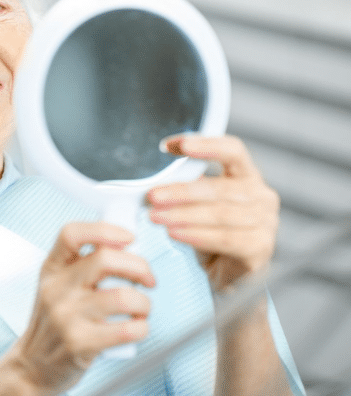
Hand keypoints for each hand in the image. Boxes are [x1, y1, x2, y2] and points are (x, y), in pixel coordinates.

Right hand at [13, 222, 154, 393]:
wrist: (34, 364)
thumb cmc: (54, 323)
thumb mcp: (57, 286)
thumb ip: (82, 266)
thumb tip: (127, 246)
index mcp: (51, 269)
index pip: (72, 234)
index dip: (105, 230)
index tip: (128, 238)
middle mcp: (56, 289)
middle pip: (105, 259)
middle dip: (140, 267)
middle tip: (148, 279)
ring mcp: (66, 316)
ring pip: (123, 297)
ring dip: (144, 303)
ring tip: (141, 309)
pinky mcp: (80, 343)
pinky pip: (127, 330)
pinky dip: (142, 328)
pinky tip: (136, 328)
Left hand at [147, 135, 278, 292]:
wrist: (228, 276)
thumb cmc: (211, 234)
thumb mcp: (197, 206)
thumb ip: (186, 188)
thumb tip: (155, 179)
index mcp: (247, 176)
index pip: (233, 150)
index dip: (206, 144)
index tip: (174, 145)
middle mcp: (262, 196)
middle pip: (220, 187)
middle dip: (181, 191)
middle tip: (153, 196)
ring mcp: (267, 222)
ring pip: (220, 214)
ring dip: (183, 215)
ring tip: (156, 217)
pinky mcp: (261, 248)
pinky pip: (225, 239)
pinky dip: (196, 235)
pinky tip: (175, 233)